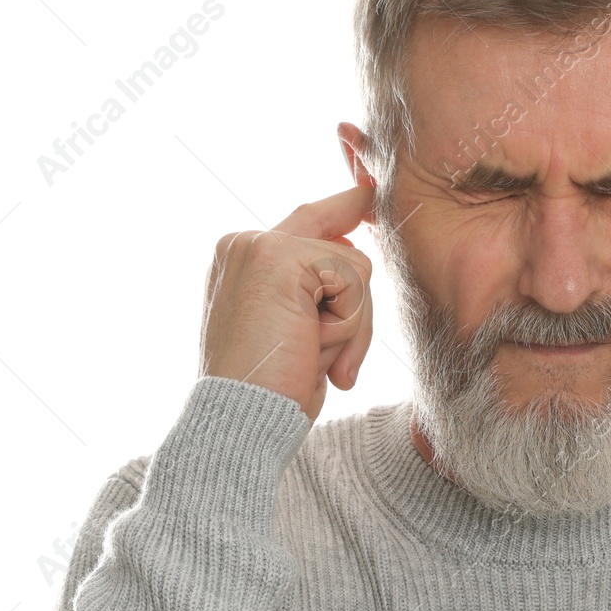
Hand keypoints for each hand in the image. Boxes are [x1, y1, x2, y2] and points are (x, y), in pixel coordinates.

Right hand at [199, 184, 375, 423]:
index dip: (345, 207)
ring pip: (356, 269)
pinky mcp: (281, 257)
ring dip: (350, 327)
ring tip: (307, 357)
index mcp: (242, 262)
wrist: (239, 422)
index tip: (371, 188)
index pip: (308, 222)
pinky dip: (349, 327)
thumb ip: (315, 291)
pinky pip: (355, 282)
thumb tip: (353, 245)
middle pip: (343, 253)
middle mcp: (245, 244)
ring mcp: (261, 246)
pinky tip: (309, 349)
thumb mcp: (296, 334)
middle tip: (319, 359)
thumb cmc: (269, 394)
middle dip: (353, 313)